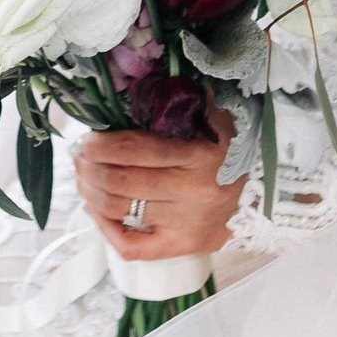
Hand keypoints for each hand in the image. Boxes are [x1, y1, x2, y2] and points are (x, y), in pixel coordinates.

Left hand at [75, 113, 244, 262]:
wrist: (258, 189)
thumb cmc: (224, 146)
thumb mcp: (207, 115)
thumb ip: (175, 101)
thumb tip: (130, 89)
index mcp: (200, 152)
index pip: (134, 149)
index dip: (100, 145)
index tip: (86, 140)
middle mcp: (194, 190)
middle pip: (121, 181)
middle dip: (88, 168)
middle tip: (79, 158)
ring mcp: (188, 222)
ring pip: (121, 210)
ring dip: (90, 193)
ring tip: (83, 179)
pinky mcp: (183, 246)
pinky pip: (134, 247)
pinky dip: (106, 230)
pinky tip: (96, 211)